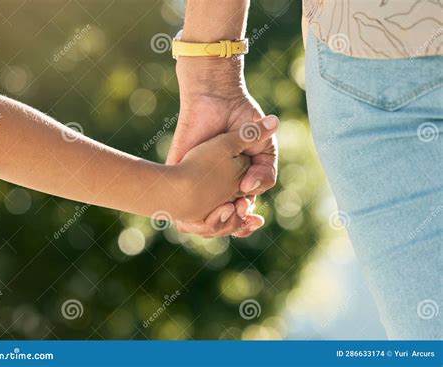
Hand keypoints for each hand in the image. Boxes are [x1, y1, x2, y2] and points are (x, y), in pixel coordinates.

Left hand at [167, 57, 278, 236]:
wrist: (218, 98)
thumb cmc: (242, 121)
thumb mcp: (264, 149)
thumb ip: (266, 171)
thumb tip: (250, 189)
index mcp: (236, 183)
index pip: (239, 214)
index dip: (247, 223)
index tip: (256, 220)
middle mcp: (216, 186)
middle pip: (222, 221)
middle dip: (234, 224)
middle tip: (243, 210)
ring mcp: (197, 181)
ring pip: (203, 218)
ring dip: (219, 222)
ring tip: (232, 208)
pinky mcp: (178, 172)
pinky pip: (181, 205)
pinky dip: (196, 215)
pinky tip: (214, 207)